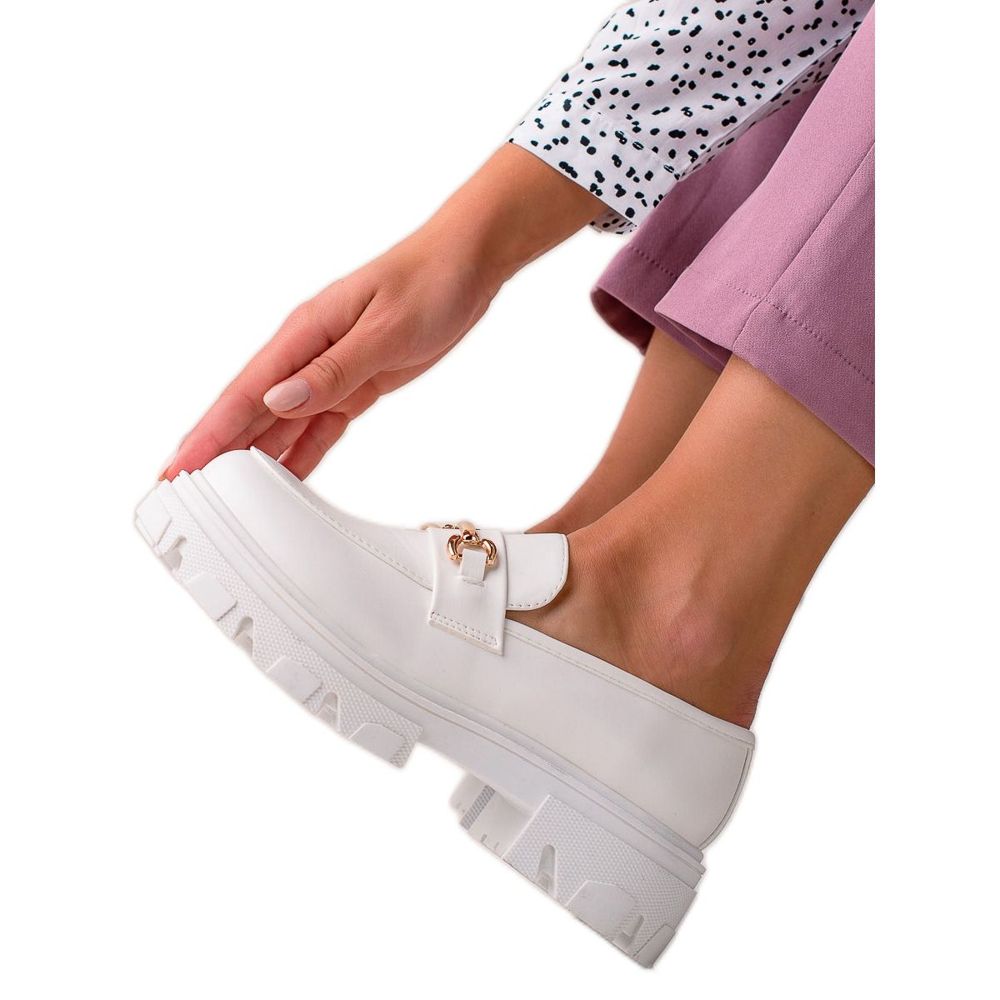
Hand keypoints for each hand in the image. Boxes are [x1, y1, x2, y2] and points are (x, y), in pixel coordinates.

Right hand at [163, 145, 602, 479]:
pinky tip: (284, 480)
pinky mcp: (354, 384)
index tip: (179, 466)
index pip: (245, 392)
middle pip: (251, 412)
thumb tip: (278, 400)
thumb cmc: (429, 282)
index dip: (209, 433)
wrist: (466, 265)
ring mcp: (328, 370)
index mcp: (305, 333)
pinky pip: (319, 427)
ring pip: (282, 424)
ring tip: (225, 498)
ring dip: (254, 459)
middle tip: (182, 491)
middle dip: (216, 452)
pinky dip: (301, 454)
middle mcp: (307, 353)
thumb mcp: (385, 329)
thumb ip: (332, 371)